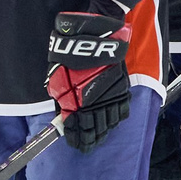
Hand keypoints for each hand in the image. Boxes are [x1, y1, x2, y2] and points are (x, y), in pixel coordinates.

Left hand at [46, 7, 132, 150]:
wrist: (97, 34)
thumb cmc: (72, 51)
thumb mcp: (57, 74)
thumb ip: (60, 95)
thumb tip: (63, 112)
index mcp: (79, 100)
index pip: (78, 126)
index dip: (75, 136)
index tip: (74, 142)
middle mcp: (97, 102)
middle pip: (96, 128)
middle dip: (90, 138)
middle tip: (86, 146)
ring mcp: (112, 96)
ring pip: (110, 121)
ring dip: (103, 130)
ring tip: (98, 138)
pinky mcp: (122, 88)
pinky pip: (122, 110)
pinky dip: (116, 118)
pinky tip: (111, 122)